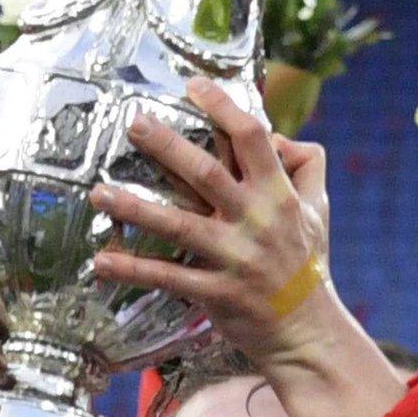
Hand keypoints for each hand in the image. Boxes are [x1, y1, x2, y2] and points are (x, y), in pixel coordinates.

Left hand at [89, 79, 335, 369]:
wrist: (308, 330)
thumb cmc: (308, 264)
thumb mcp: (319, 211)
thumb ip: (306, 169)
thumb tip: (282, 137)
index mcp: (280, 196)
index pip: (253, 140)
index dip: (224, 108)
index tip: (194, 86)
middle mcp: (258, 222)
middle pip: (208, 174)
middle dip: (169, 146)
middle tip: (133, 122)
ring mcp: (236, 258)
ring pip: (180, 226)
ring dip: (136, 208)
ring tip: (98, 192)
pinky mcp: (217, 293)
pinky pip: (170, 278)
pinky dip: (134, 270)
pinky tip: (102, 261)